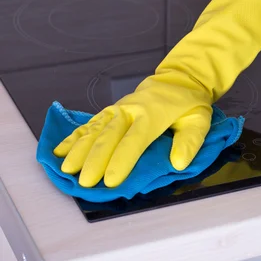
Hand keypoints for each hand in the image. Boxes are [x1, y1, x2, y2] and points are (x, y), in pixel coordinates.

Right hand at [53, 0, 260, 187]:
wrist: (180, 78)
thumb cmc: (190, 104)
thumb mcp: (199, 121)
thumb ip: (189, 142)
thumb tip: (178, 163)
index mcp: (152, 115)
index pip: (134, 141)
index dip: (121, 161)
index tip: (111, 181)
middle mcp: (130, 110)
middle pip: (109, 137)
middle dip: (95, 161)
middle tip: (85, 183)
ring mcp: (118, 109)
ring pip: (95, 129)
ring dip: (79, 150)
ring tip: (67, 169)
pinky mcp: (112, 110)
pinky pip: (90, 123)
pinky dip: (74, 136)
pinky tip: (61, 151)